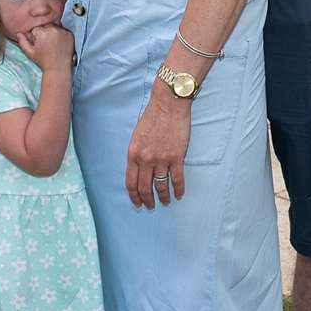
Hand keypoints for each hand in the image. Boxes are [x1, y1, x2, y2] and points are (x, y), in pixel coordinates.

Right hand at [18, 23, 73, 73]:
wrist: (59, 68)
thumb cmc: (44, 61)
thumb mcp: (30, 53)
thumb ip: (23, 42)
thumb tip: (19, 33)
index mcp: (42, 33)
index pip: (36, 29)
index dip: (36, 36)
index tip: (39, 43)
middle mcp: (53, 29)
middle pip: (46, 26)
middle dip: (45, 32)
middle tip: (46, 44)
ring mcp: (63, 31)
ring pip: (55, 27)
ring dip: (53, 32)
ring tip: (53, 44)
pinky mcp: (70, 34)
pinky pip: (64, 30)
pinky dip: (62, 35)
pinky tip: (60, 44)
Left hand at [125, 89, 190, 209]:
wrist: (169, 104)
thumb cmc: (152, 117)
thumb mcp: (136, 136)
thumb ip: (136, 154)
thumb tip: (139, 170)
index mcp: (133, 154)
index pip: (131, 182)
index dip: (134, 196)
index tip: (137, 203)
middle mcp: (146, 160)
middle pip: (145, 187)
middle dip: (147, 200)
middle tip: (150, 206)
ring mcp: (162, 159)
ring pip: (161, 186)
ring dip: (163, 197)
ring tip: (166, 202)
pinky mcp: (176, 157)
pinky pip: (177, 179)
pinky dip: (178, 189)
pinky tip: (179, 194)